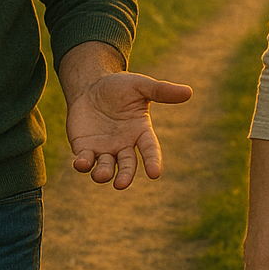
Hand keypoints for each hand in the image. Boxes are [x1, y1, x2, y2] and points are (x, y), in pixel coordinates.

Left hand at [65, 71, 191, 188]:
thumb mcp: (140, 85)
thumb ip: (162, 91)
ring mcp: (104, 149)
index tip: (154, 173)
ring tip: (101, 175)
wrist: (91, 86)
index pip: (150, 150)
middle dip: (125, 175)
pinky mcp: (85, 148)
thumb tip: (188, 92)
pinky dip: (83, 164)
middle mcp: (124, 145)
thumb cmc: (119, 86)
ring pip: (106, 167)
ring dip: (103, 173)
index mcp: (141, 132)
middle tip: (121, 184)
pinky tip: (80, 164)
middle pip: (127, 165)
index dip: (152, 162)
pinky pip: (84, 160)